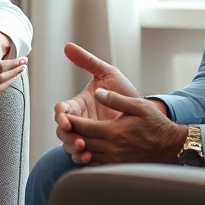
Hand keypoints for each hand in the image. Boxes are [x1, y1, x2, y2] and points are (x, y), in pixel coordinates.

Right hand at [54, 43, 140, 162]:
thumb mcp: (106, 73)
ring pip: (70, 145)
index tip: (65, 117)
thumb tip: (68, 46)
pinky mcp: (96, 148)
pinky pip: (82, 156)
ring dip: (72, 147)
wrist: (143, 112)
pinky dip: (82, 158)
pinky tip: (88, 157)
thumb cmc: (124, 91)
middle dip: (66, 134)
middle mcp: (80, 121)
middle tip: (76, 137)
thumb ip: (87, 60)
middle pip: (62, 130)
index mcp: (78, 105)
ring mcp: (87, 135)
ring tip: (83, 148)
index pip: (62, 110)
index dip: (60, 114)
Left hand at [67, 88, 186, 164]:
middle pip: (81, 142)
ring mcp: (114, 159)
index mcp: (113, 131)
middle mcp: (111, 148)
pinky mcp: (117, 166)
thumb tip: (97, 93)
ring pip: (86, 155)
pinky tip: (86, 150)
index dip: (70, 121)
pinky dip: (87, 157)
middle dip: (71, 134)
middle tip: (64, 127)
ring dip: (77, 147)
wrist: (170, 145)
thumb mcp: (137, 106)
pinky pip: (95, 164)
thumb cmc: (154, 123)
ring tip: (73, 138)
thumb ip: (115, 99)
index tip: (63, 115)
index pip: (83, 127)